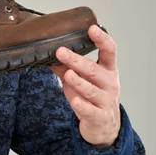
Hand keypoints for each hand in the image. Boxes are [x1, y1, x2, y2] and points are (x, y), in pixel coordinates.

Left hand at [51, 25, 120, 146]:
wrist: (105, 126)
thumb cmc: (92, 96)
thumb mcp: (80, 79)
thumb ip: (65, 66)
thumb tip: (46, 52)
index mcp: (107, 70)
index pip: (109, 52)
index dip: (102, 40)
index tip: (92, 28)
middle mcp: (109, 83)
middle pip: (93, 69)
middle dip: (77, 60)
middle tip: (61, 51)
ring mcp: (106, 101)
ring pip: (91, 90)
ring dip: (79, 82)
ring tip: (68, 74)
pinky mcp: (99, 117)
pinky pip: (90, 110)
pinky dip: (82, 106)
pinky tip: (74, 101)